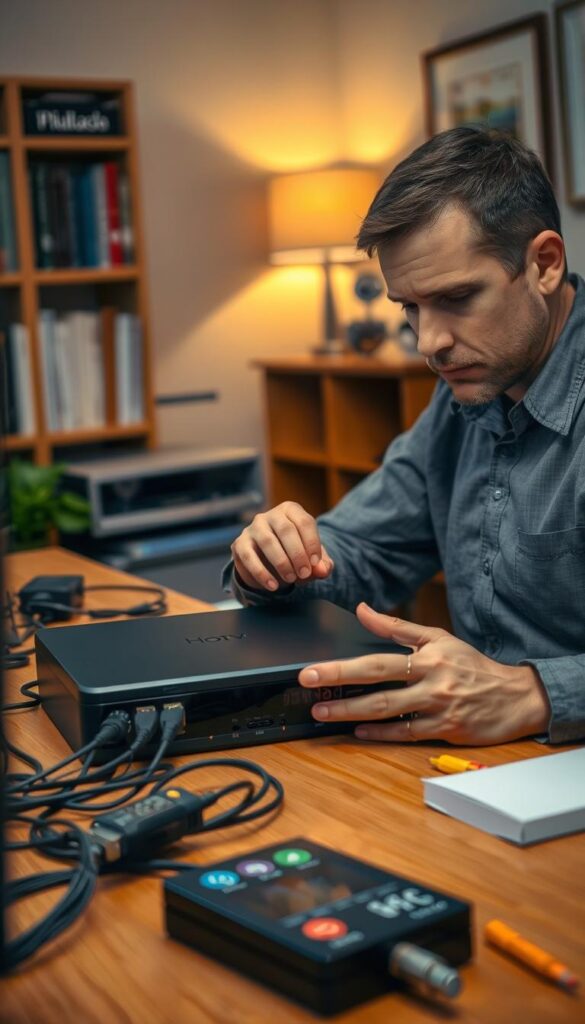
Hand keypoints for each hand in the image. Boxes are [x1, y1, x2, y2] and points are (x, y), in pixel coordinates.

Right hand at [231, 501, 333, 591]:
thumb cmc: (295, 555)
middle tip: (304, 573)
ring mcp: (253, 528)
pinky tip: (273, 585)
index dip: (312, 543)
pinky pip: (249, 557)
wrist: (269, 563)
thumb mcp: (312, 559)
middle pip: (286, 530)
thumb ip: (322, 564)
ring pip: (267, 541)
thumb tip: (324, 570)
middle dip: (297, 554)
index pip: (304, 522)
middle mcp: (271, 515)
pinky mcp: (239, 543)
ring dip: (281, 562)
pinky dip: (262, 573)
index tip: (315, 563)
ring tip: (291, 579)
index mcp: (291, 511)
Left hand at [298, 603, 550, 744]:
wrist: (515, 696)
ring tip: (324, 713)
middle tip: (309, 692)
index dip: (342, 666)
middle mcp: (432, 682)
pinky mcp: (445, 731)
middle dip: (338, 690)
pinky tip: (359, 732)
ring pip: (388, 713)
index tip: (313, 669)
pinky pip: (406, 733)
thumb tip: (362, 610)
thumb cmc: (473, 666)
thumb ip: (398, 628)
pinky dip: (381, 734)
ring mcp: (438, 708)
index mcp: (428, 656)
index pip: (377, 660)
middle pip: (377, 686)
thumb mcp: (438, 638)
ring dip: (352, 714)